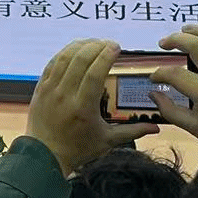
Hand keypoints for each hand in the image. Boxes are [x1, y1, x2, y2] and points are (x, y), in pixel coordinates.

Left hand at [27, 38, 156, 174]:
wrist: (45, 155)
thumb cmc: (78, 148)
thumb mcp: (107, 141)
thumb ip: (132, 131)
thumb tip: (157, 128)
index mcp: (83, 107)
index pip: (94, 73)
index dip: (106, 56)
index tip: (116, 47)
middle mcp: (65, 94)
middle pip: (80, 60)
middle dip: (96, 46)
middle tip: (109, 44)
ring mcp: (50, 89)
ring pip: (64, 57)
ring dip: (80, 46)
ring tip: (94, 43)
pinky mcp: (40, 87)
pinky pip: (52, 63)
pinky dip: (65, 53)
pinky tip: (76, 49)